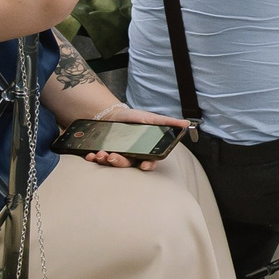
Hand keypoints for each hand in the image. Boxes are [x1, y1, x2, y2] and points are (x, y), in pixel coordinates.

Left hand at [77, 106, 192, 171]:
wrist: (111, 114)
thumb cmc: (134, 118)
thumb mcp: (151, 119)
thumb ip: (167, 122)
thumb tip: (186, 124)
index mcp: (144, 151)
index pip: (148, 161)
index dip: (147, 164)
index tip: (143, 165)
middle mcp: (130, 156)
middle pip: (128, 165)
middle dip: (120, 162)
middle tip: (114, 156)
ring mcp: (116, 156)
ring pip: (113, 164)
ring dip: (106, 161)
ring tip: (101, 153)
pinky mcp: (102, 154)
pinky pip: (98, 161)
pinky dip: (94, 159)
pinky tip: (91, 155)